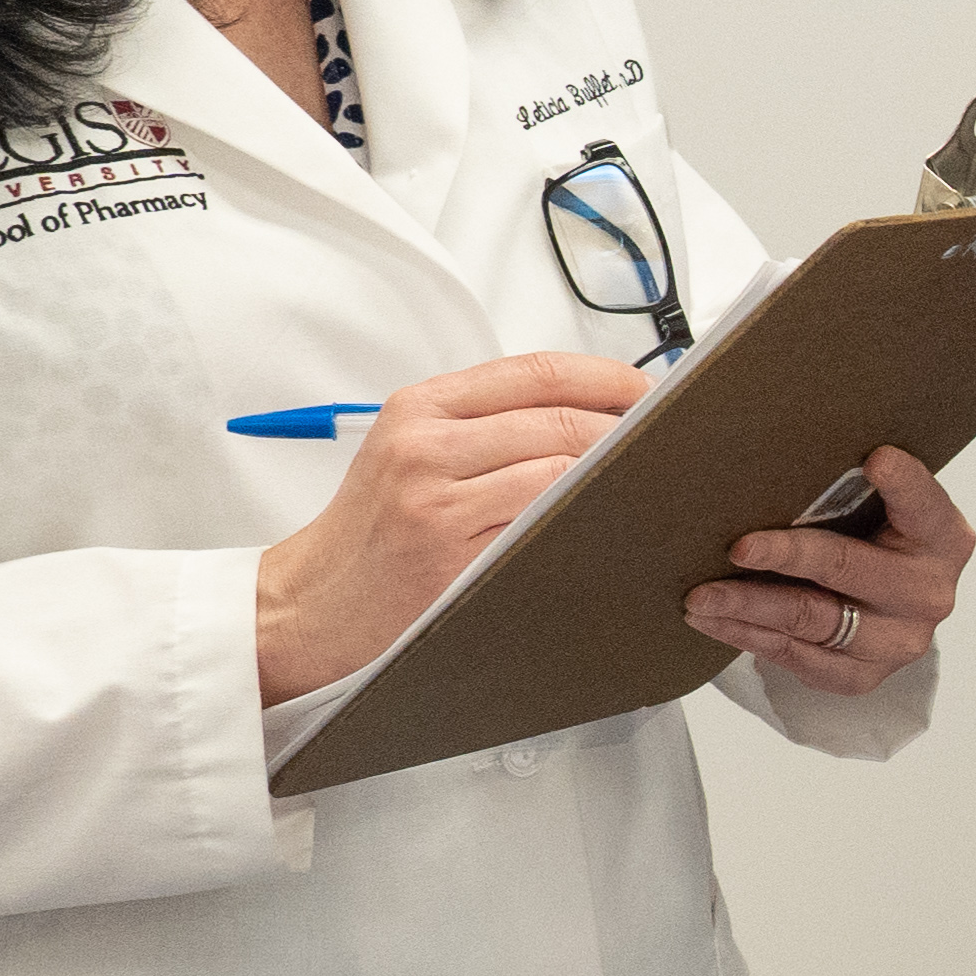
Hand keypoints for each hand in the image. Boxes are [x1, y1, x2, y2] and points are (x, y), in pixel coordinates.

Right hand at [251, 354, 643, 701]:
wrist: (309, 603)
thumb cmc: (371, 534)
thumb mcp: (411, 454)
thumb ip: (485, 426)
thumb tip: (588, 411)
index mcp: (420, 407)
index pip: (535, 371)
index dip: (606, 377)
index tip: (650, 391)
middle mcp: (424, 442)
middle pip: (558, 417)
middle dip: (625, 429)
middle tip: (666, 444)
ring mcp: (435, 495)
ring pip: (557, 466)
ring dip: (614, 474)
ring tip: (648, 483)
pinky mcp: (447, 547)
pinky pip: (539, 519)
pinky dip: (582, 515)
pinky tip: (607, 521)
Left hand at [698, 444, 972, 692]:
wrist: (882, 610)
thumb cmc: (869, 538)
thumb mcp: (877, 506)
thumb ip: (848, 481)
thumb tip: (777, 426)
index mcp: (943, 536)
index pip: (923, 504)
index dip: (903, 483)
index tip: (873, 459)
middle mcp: (929, 591)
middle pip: (850, 569)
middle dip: (787, 556)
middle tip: (737, 546)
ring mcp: (899, 640)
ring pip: (813, 620)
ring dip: (748, 605)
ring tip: (699, 596)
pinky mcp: (862, 675)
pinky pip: (797, 659)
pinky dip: (748, 637)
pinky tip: (714, 620)